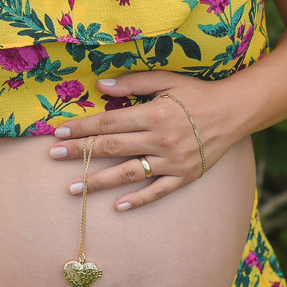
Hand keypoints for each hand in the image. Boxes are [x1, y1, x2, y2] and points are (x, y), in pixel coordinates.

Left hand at [48, 71, 227, 209]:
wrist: (234, 112)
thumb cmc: (196, 93)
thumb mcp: (166, 80)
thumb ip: (133, 83)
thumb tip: (100, 84)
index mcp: (154, 114)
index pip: (109, 122)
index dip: (82, 127)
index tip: (59, 133)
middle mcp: (160, 139)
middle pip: (112, 147)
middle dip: (80, 152)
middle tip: (53, 157)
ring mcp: (172, 161)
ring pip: (128, 173)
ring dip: (98, 181)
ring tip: (73, 188)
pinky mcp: (184, 176)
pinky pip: (157, 191)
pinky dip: (138, 199)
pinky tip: (116, 206)